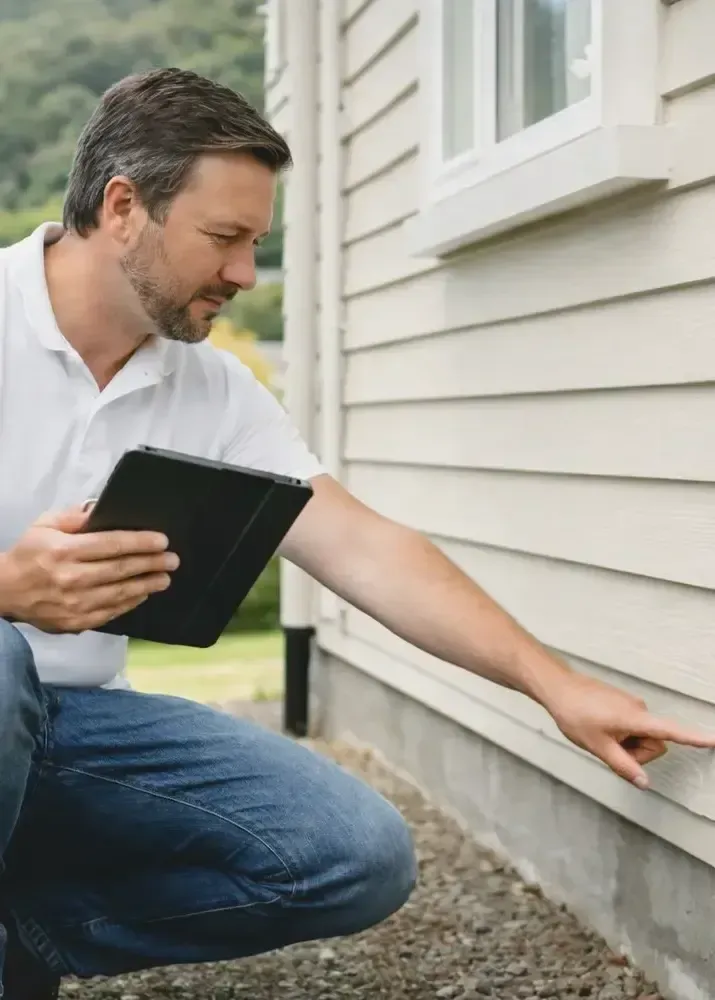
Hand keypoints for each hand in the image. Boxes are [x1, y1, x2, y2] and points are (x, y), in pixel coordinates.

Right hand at [0, 505, 178, 633]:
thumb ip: (74, 516)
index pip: (111, 544)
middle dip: (151, 563)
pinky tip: (143, 593)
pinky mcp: (76, 621)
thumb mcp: (44, 525)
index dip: (140, 542)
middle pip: (121, 569)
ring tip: (165, 578)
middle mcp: (71, 578)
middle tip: (173, 560)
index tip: (162, 541)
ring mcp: (74, 603)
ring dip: (147, 585)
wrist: (5, 591)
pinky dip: (130, 603)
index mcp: (64, 550)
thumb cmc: (29, 553)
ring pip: (120, 593)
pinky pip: (111, 612)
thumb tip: (100, 509)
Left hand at [545, 672, 714, 788]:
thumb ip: (624, 766)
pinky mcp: (625, 704)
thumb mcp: (598, 747)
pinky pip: (632, 727)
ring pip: (642, 737)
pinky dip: (622, 735)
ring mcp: (632, 706)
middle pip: (654, 744)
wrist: (558, 688)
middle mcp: (640, 709)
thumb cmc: (576, 715)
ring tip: (601, 735)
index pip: (671, 731)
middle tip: (609, 748)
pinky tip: (600, 729)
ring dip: (627, 744)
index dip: (695, 738)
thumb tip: (645, 783)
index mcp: (636, 719)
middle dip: (636, 753)